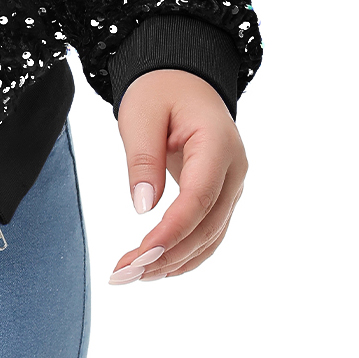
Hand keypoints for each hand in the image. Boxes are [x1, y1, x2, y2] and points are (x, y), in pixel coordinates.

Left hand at [107, 69, 247, 284]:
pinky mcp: (221, 196)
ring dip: (174, 261)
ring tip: (132, 276)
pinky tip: (157, 269)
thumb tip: (143, 207)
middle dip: (167, 255)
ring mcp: (231, 186)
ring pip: (210, 236)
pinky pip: (208, 233)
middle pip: (207, 225)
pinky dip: (185, 254)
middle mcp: (234, 170)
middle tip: (125, 274)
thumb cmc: (160, 91)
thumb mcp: (141, 114)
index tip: (141, 256)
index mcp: (218, 144)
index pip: (199, 198)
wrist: (183, 81)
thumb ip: (143, 158)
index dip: (172, 231)